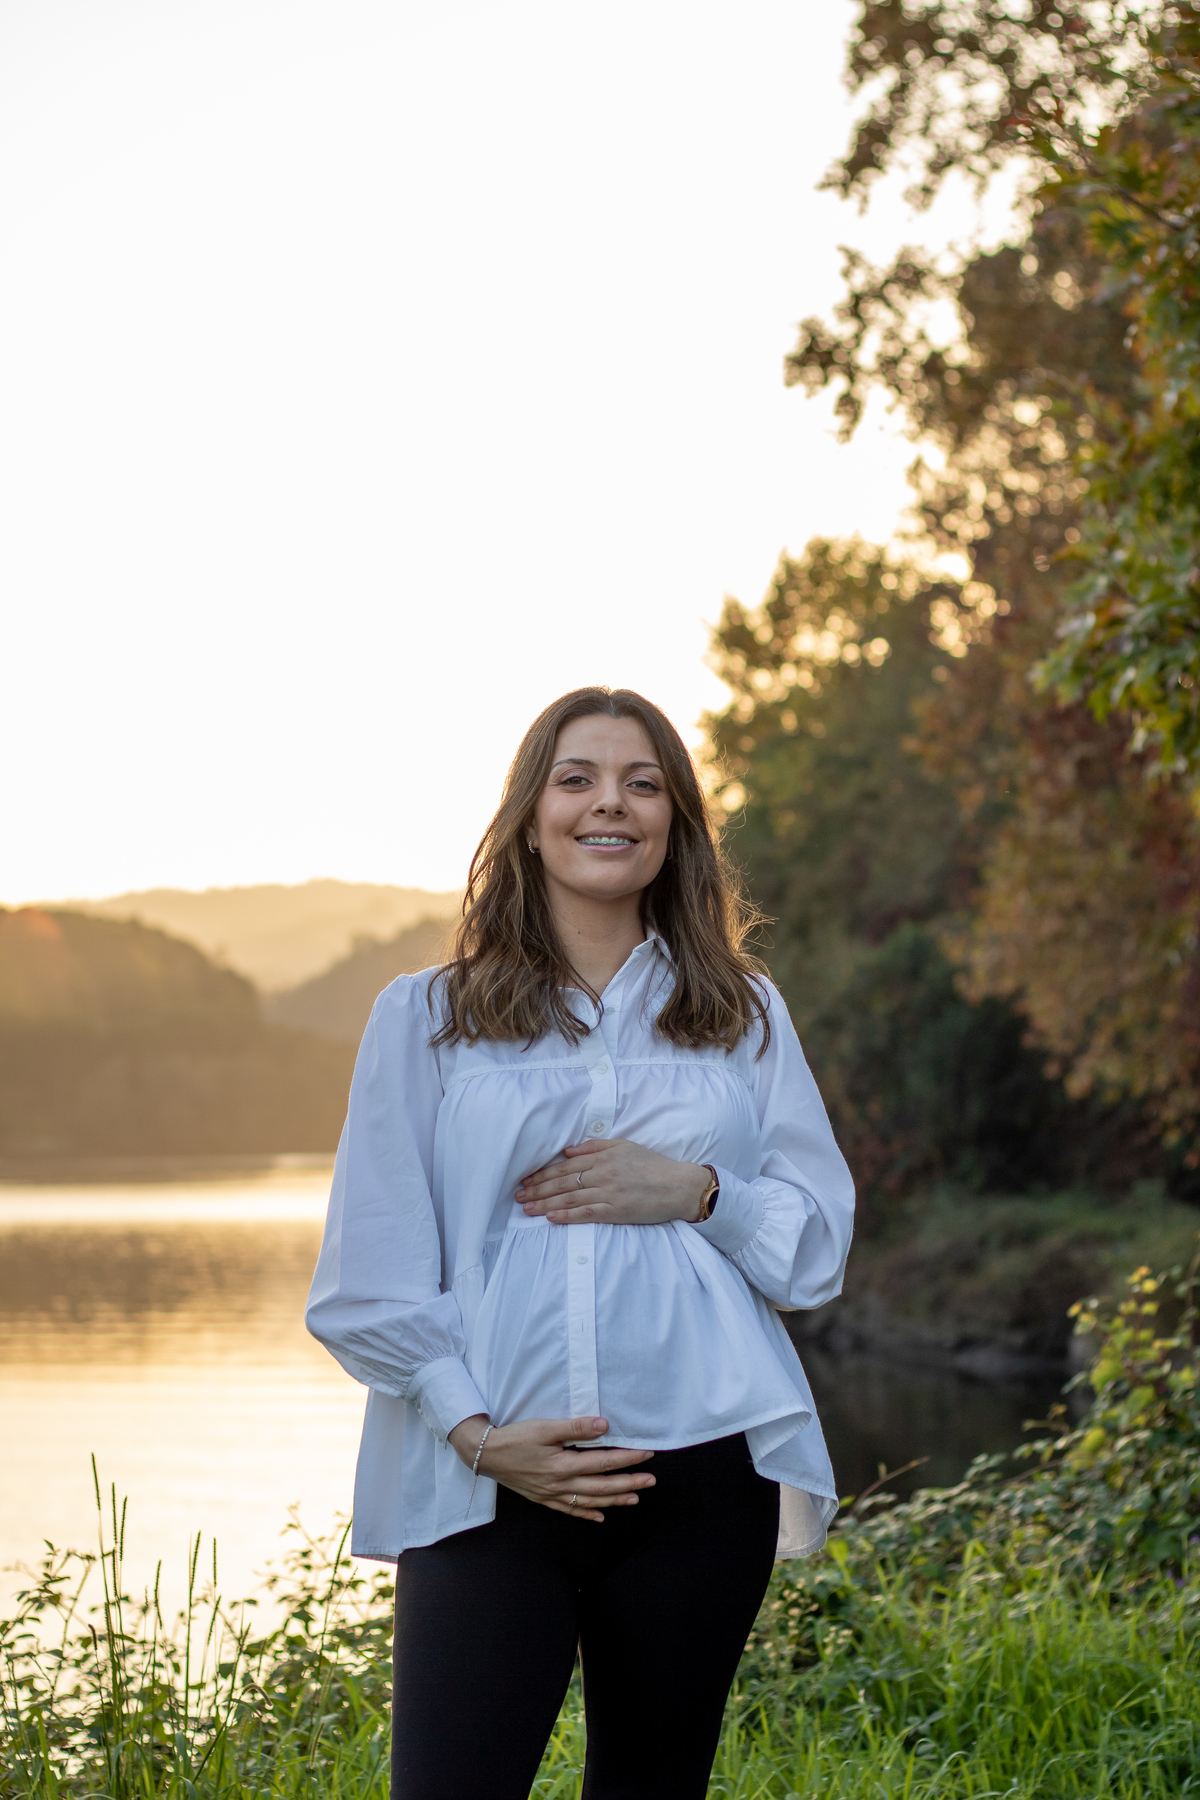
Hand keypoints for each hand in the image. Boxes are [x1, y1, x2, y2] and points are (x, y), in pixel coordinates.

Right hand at [447, 1413, 654, 1522]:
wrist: (486, 1454)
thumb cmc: (516, 1438)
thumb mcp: (545, 1428)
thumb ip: (575, 1428)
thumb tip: (604, 1426)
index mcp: (564, 1465)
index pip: (604, 1462)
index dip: (628, 1458)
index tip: (647, 1454)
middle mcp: (561, 1484)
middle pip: (602, 1485)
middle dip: (629, 1483)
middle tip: (651, 1480)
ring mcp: (553, 1495)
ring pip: (590, 1500)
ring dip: (614, 1500)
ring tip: (634, 1498)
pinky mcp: (544, 1498)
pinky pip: (570, 1509)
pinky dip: (587, 1513)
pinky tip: (600, 1516)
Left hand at [515, 1138, 711, 1225]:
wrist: (679, 1186)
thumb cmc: (653, 1165)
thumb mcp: (624, 1146)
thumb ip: (595, 1147)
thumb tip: (568, 1151)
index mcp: (603, 1157)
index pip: (566, 1166)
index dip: (543, 1173)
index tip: (526, 1179)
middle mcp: (603, 1174)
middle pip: (563, 1182)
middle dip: (538, 1189)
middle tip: (518, 1195)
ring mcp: (609, 1193)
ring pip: (570, 1198)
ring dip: (546, 1203)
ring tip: (526, 1208)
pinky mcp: (617, 1211)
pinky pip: (587, 1214)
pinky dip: (567, 1216)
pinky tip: (551, 1218)